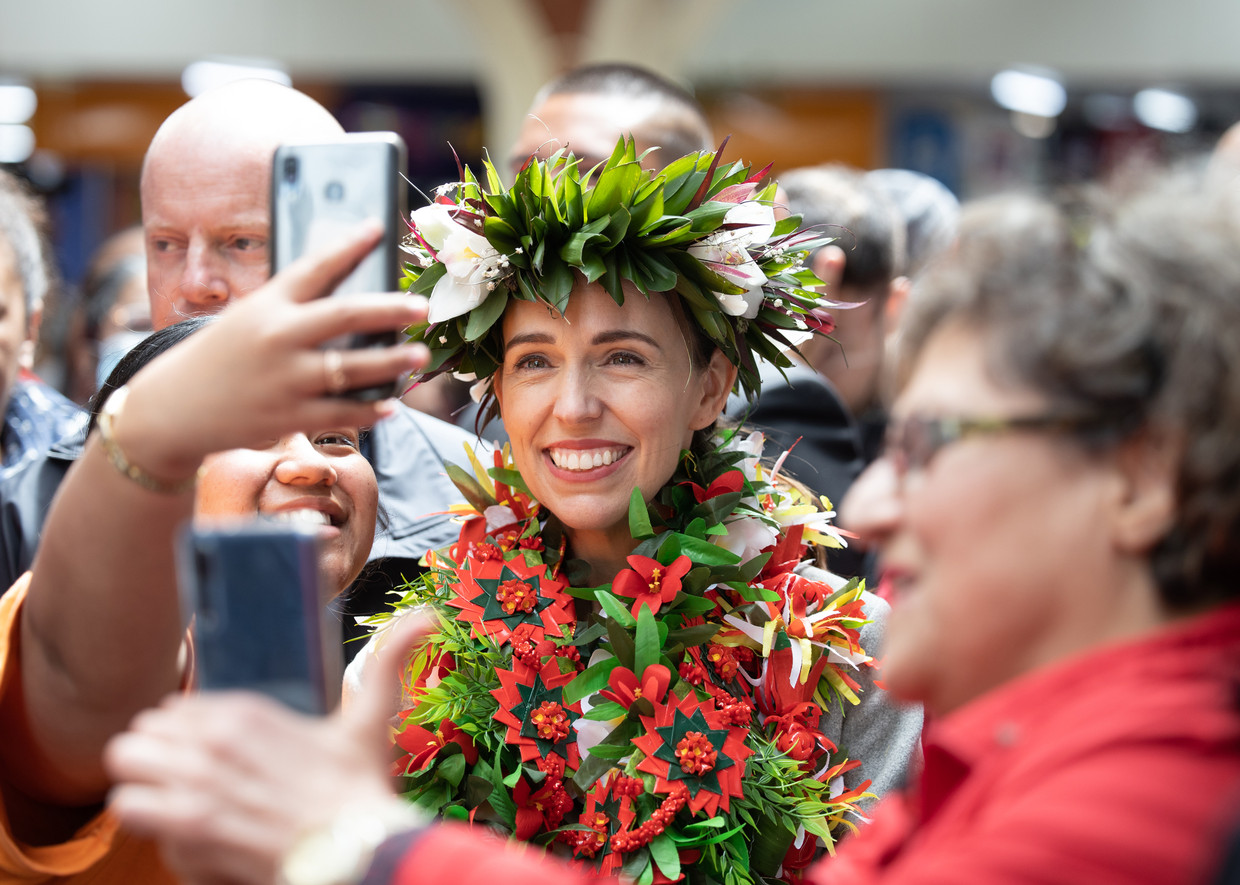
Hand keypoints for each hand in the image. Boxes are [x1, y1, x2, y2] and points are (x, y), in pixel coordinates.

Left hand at [104, 613, 432, 884]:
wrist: (354, 851)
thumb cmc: (360, 790)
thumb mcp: (371, 720)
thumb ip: (391, 660)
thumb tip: (429, 616)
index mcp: (247, 712)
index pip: (176, 707)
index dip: (185, 730)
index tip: (207, 749)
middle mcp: (213, 742)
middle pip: (141, 733)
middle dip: (155, 754)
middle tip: (182, 775)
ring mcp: (196, 784)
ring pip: (125, 767)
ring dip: (143, 784)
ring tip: (169, 799)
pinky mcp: (186, 828)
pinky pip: (131, 809)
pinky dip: (148, 821)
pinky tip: (177, 828)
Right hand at [118, 222, 430, 481]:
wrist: (170, 410)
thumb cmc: (218, 358)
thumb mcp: (247, 319)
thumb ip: (292, 309)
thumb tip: (353, 301)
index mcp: (267, 304)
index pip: (314, 266)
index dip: (349, 245)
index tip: (378, 227)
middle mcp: (278, 337)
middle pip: (345, 315)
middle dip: (389, 309)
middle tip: (421, 306)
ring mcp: (286, 379)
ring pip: (352, 368)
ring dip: (391, 362)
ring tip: (419, 355)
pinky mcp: (290, 416)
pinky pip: (341, 412)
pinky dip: (369, 410)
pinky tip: (390, 404)